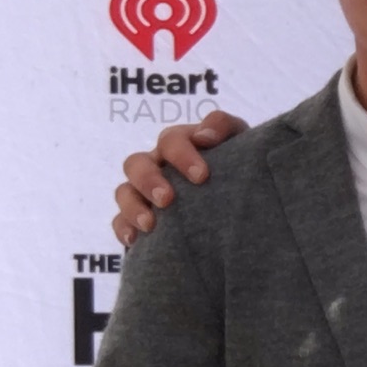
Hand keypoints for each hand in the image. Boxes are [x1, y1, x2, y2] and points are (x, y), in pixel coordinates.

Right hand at [112, 110, 247, 245]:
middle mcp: (157, 166)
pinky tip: (135, 240)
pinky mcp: (140, 220)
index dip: (181, 154)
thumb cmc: (238, 167)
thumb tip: (205, 135)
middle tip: (167, 199)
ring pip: (124, 192)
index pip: (170, 141)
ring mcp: (144, 193)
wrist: (245, 205)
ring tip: (150, 225)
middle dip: (148, 180)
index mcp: (179, 146)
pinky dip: (124, 229)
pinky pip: (121, 222)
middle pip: (137, 164)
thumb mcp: (239, 142)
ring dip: (133, 206)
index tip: (201, 176)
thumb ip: (224, 126)